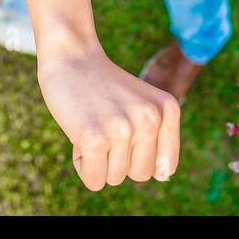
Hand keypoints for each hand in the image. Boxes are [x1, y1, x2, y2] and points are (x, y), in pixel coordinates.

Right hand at [38, 45, 179, 189]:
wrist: (71, 57)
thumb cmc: (105, 86)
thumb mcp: (143, 104)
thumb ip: (159, 137)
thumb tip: (163, 177)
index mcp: (168, 109)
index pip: (164, 167)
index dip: (140, 156)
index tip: (126, 130)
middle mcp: (150, 119)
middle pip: (140, 175)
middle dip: (119, 159)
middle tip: (105, 124)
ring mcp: (123, 129)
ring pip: (115, 178)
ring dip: (98, 159)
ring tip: (92, 124)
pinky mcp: (95, 138)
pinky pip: (94, 181)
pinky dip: (82, 165)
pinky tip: (79, 133)